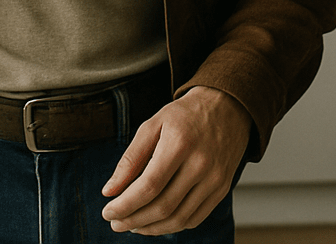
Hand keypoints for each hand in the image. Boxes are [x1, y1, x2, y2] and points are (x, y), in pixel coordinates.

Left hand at [101, 86, 251, 235]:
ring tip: (132, 224)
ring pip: (179, 218)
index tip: (107, 212)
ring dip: (151, 227)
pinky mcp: (222, 188)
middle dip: (133, 220)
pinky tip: (156, 222)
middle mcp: (201, 163)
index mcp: (180, 143)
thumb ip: (130, 158)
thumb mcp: (153, 124)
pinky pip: (195, 218)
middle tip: (115, 222)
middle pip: (163, 206)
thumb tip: (109, 191)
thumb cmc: (186, 115)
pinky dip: (172, 226)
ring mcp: (215, 179)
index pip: (149, 186)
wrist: (228, 107)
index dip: (125, 205)